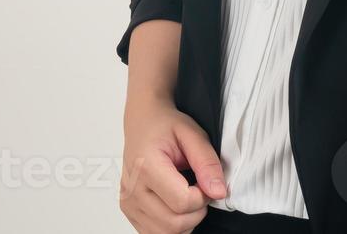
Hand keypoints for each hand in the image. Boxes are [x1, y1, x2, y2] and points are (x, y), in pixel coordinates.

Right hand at [119, 98, 225, 233]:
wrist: (143, 122)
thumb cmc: (165, 126)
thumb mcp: (193, 134)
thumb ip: (207, 163)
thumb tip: (218, 192)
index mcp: (146, 166)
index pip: (183, 202)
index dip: (204, 197)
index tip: (206, 181)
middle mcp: (132, 188)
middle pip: (175, 224)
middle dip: (197, 212)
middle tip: (200, 190)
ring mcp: (128, 202)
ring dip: (185, 221)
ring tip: (187, 196)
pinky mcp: (128, 211)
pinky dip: (172, 225)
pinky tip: (175, 204)